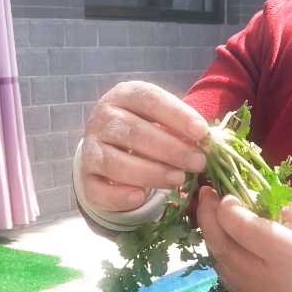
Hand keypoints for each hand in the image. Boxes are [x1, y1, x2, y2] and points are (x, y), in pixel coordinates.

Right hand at [80, 81, 208, 212]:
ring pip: (115, 162)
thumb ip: (180, 127)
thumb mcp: (162, 119)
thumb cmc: (145, 128)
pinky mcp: (86, 177)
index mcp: (123, 95)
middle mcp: (101, 118)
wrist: (109, 145)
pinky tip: (141, 196)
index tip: (202, 132)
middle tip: (197, 162)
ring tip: (178, 179)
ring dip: (151, 172)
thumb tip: (205, 140)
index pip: (149, 100)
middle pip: (134, 132)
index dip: (176, 115)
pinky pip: (99, 189)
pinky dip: (120, 195)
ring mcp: (90, 148)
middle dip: (171, 149)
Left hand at [196, 190, 291, 291]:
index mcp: (290, 254)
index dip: (226, 206)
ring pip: (221, 266)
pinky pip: (231, 281)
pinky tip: (232, 242)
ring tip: (216, 217)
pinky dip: (225, 259)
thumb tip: (251, 197)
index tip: (226, 191)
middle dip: (208, 218)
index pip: (240, 227)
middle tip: (206, 196)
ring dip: (214, 239)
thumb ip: (287, 206)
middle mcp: (270, 281)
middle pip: (222, 247)